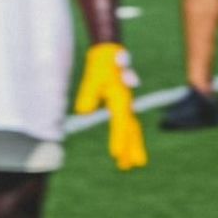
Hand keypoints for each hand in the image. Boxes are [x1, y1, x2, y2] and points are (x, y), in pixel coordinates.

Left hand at [73, 43, 146, 170]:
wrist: (110, 52)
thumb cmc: (101, 64)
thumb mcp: (93, 76)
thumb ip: (89, 92)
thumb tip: (84, 111)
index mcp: (120, 98)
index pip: (121, 123)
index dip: (118, 139)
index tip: (116, 154)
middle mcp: (126, 103)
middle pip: (132, 128)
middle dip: (133, 148)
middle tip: (132, 166)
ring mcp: (126, 104)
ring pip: (133, 128)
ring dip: (133, 145)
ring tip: (134, 163)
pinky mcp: (123, 104)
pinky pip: (129, 123)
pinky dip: (130, 136)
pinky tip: (123, 149)